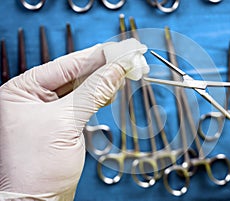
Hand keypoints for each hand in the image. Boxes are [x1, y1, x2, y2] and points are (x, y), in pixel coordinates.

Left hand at [0, 38, 148, 199]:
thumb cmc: (36, 169)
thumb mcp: (65, 123)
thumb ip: (93, 93)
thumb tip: (116, 71)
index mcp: (22, 90)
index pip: (65, 65)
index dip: (96, 55)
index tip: (119, 49)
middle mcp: (32, 97)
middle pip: (74, 74)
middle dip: (103, 67)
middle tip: (127, 57)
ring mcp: (47, 110)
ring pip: (81, 87)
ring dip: (104, 80)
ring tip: (125, 70)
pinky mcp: (61, 122)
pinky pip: (83, 102)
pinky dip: (100, 95)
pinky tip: (112, 87)